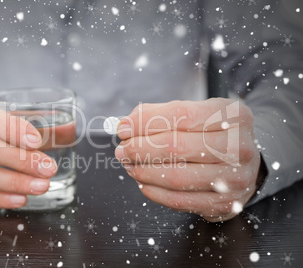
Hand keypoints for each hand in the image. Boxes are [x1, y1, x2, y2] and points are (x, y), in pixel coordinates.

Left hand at [115, 98, 260, 221]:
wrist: (248, 162)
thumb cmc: (217, 134)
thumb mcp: (200, 113)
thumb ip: (164, 115)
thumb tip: (127, 124)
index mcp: (233, 115)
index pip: (181, 114)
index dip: (145, 121)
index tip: (124, 127)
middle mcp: (239, 147)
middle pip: (176, 146)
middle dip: (139, 148)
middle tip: (123, 148)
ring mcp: (235, 179)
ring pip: (176, 176)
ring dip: (143, 171)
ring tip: (130, 164)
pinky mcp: (224, 203)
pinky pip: (180, 200)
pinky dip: (154, 192)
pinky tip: (143, 181)